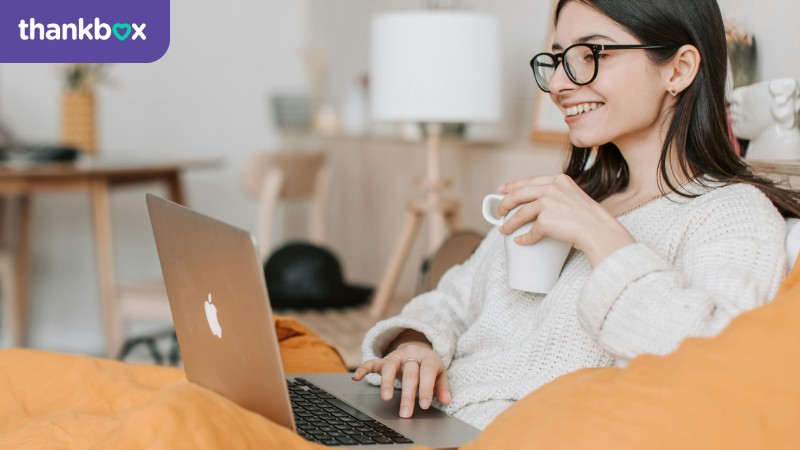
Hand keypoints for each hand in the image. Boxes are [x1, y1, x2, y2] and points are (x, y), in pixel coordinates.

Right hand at [351, 338, 450, 418]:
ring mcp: (396, 356)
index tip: (424, 405)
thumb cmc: (428, 366)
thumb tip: (447, 400)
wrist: (417, 348)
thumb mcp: (440, 373)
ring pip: (390, 365)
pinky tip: (356, 378)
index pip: (427, 372)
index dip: (426, 388)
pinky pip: (372, 362)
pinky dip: (363, 369)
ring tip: (386, 398)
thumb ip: (442, 386)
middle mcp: (411, 355)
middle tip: (406, 412)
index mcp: (428, 357)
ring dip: (387, 382)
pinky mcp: (383, 359)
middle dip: (408, 394)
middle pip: (409, 372)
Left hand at [497, 174, 633, 266]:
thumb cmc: (591, 219)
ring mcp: (548, 203)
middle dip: (505, 203)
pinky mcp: (546, 220)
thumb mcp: (575, 197)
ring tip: (504, 230)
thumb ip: (559, 195)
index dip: (513, 185)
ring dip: (509, 223)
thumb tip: (538, 205)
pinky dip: (524, 238)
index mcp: (559, 180)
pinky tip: (521, 241)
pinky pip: (530, 231)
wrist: (600, 231)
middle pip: (519, 194)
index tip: (502, 190)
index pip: (530, 180)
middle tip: (499, 211)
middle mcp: (552, 188)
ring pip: (520, 213)